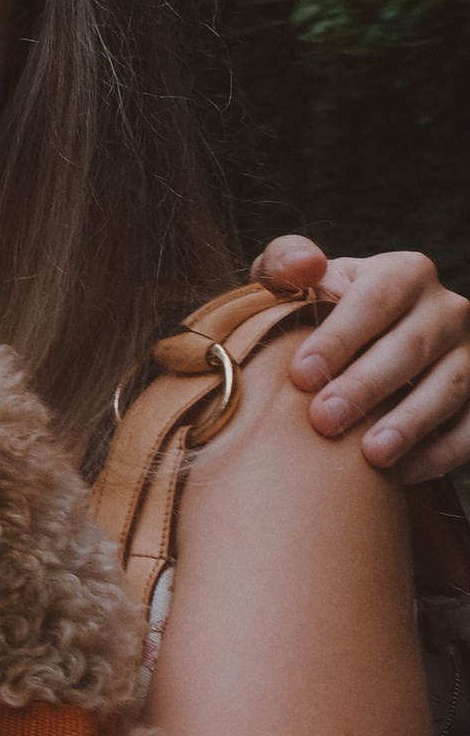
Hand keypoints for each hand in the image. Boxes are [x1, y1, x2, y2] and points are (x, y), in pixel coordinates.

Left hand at [259, 237, 469, 483]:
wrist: (362, 352)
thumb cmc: (321, 314)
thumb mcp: (300, 283)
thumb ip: (285, 262)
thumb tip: (305, 264)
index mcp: (404, 273)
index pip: (375, 299)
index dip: (339, 337)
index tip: (301, 376)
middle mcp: (447, 310)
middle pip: (411, 346)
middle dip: (366, 386)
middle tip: (324, 420)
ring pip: (450, 386)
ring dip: (410, 423)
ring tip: (371, 454)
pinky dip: (439, 453)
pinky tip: (399, 473)